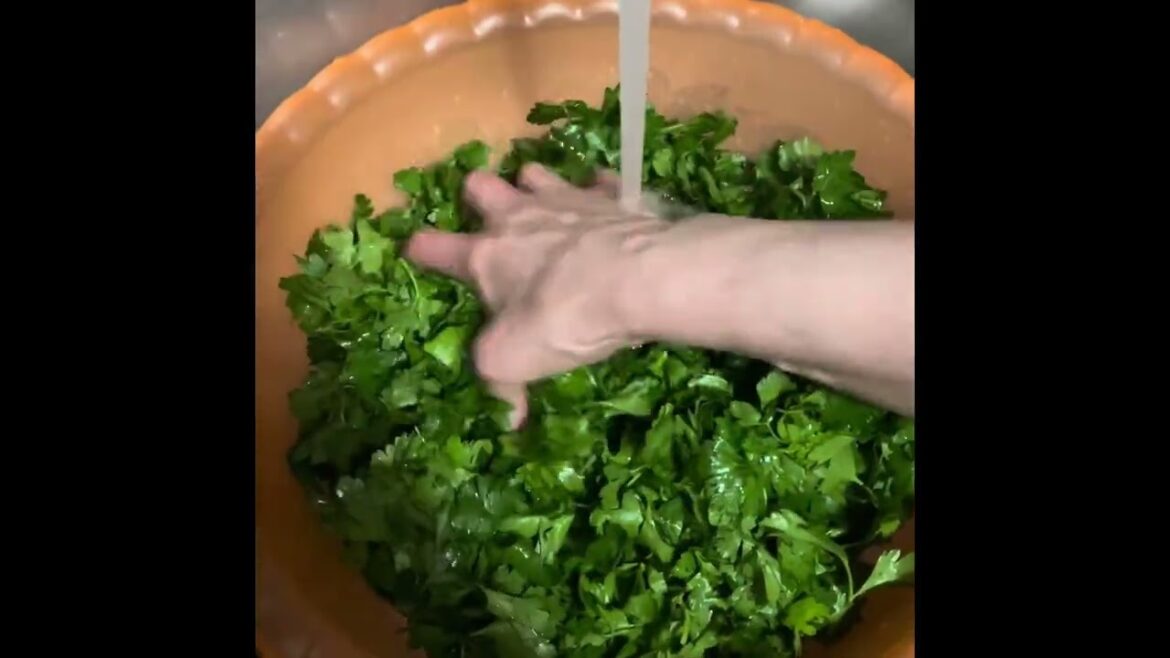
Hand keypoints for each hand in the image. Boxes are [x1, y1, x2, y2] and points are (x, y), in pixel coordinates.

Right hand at [405, 164, 667, 424]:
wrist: (641, 280)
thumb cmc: (563, 319)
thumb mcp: (513, 362)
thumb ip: (499, 385)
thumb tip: (507, 417)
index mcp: (486, 255)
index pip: (435, 247)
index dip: (420, 248)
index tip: (415, 249)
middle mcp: (519, 217)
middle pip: (480, 184)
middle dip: (477, 195)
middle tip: (488, 214)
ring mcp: (567, 200)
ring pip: (535, 173)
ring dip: (533, 185)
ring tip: (542, 203)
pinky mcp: (613, 198)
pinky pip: (601, 183)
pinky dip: (600, 193)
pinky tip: (607, 206)